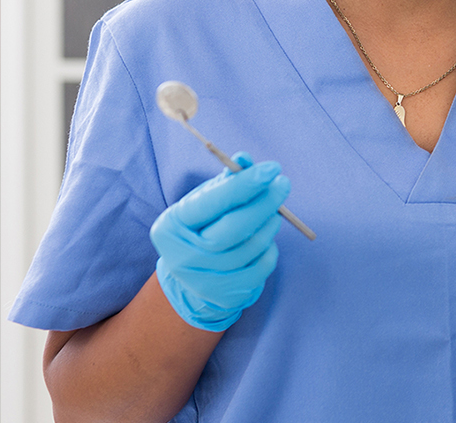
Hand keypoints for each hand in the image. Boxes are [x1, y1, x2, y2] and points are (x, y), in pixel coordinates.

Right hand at [150, 154, 290, 330]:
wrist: (191, 283)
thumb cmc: (202, 231)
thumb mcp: (205, 204)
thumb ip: (225, 182)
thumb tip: (244, 159)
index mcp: (172, 225)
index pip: (210, 202)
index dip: (244, 184)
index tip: (272, 168)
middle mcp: (183, 256)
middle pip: (233, 228)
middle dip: (264, 203)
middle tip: (283, 184)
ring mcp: (204, 281)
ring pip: (252, 247)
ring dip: (270, 224)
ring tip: (274, 213)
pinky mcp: (225, 297)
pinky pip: (262, 267)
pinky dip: (270, 249)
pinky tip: (266, 240)